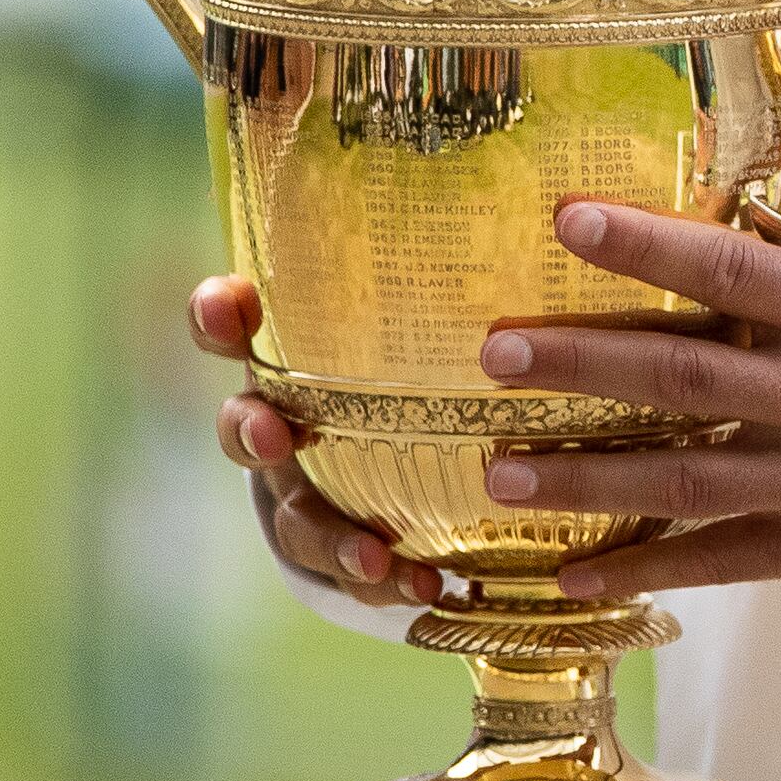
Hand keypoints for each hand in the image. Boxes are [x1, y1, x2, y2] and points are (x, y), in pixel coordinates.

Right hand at [188, 274, 457, 610]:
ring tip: (378, 557)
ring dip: (331, 537)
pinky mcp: (346, 543)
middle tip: (275, 433)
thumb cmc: (440, 362)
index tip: (227, 302)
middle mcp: (290, 421)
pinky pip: (354, 568)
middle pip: (244, 425)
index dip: (217, 313)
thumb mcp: (443, 311)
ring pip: (296, 516)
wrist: (437, 460)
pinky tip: (429, 586)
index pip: (233, 325)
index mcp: (301, 356)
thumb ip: (465, 269)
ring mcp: (310, 488)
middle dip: (250, 429)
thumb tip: (563, 194)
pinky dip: (389, 579)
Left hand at [475, 112, 780, 597]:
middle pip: (683, 377)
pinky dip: (649, 571)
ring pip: (686, 480)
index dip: (645, 245)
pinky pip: (727, 561)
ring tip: (498, 472)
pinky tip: (580, 578)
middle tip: (493, 354)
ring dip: (587, 480)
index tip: (566, 222)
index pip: (734, 268)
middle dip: (580, 364)